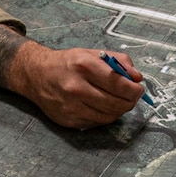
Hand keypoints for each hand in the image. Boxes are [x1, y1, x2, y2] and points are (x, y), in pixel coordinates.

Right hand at [14, 44, 144, 128]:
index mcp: (84, 66)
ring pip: (109, 116)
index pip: (119, 84)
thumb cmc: (67, 63)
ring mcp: (72, 107)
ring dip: (119, 110)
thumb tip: (137, 77)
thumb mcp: (92, 53)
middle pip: (116, 103)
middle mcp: (76, 87)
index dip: (134, 89)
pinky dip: (105, 116)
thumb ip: (118, 62)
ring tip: (117, 100)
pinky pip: (97, 123)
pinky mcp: (69, 121)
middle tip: (132, 96)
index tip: (138, 88)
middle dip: (130, 101)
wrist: (36, 75)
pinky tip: (101, 106)